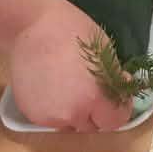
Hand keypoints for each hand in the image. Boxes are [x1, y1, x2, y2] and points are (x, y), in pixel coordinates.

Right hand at [9, 0, 132, 131]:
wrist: (31, 25)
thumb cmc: (72, 30)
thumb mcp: (105, 50)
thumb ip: (114, 77)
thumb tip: (121, 90)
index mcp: (94, 97)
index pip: (114, 122)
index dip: (117, 110)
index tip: (114, 98)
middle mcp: (72, 114)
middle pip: (91, 126)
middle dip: (94, 112)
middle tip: (88, 89)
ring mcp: (49, 117)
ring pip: (69, 124)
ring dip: (72, 112)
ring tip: (66, 86)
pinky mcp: (31, 115)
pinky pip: (50, 119)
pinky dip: (54, 108)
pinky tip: (50, 85)